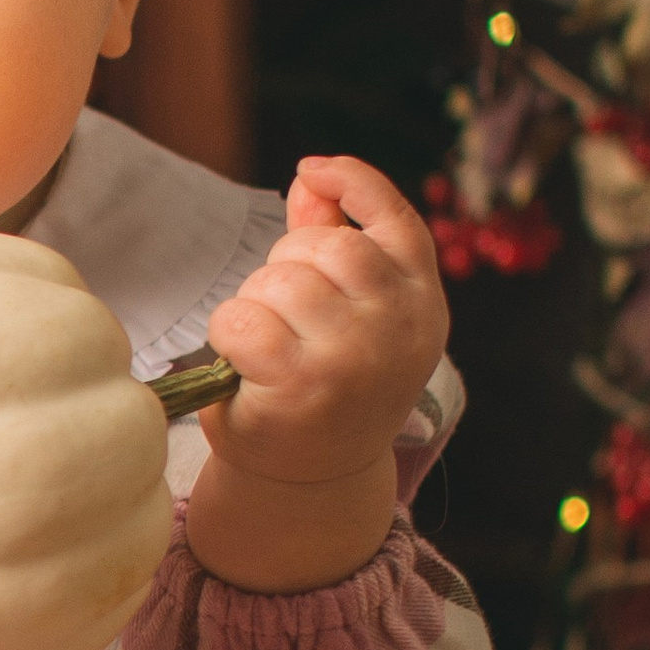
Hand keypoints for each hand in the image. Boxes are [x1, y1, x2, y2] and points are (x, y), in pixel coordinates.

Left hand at [187, 155, 448, 591]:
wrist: (312, 481)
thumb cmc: (325, 387)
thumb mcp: (348, 315)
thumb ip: (333, 242)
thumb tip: (312, 177)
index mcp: (422, 304)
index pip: (397, 221)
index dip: (354, 184)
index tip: (312, 168)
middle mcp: (399, 326)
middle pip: (324, 247)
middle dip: (285, 269)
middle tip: (286, 322)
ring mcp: (355, 354)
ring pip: (279, 279)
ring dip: (255, 303)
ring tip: (267, 346)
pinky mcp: (302, 381)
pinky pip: (243, 317)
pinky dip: (228, 333)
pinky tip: (243, 362)